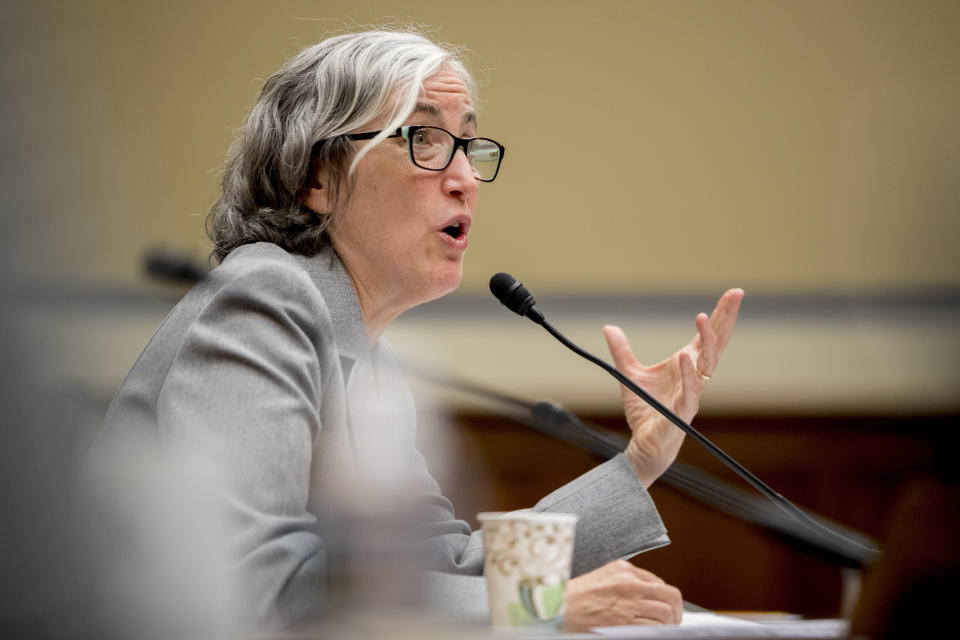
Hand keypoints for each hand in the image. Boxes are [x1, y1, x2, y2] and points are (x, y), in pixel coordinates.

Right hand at [563, 559, 681, 629]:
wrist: (556, 608)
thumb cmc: (574, 596)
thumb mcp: (601, 576)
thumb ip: (624, 580)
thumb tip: (647, 590)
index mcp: (624, 570)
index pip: (660, 583)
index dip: (665, 598)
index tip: (664, 606)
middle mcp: (630, 585)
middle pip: (671, 597)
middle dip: (676, 611)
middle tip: (673, 620)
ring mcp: (629, 605)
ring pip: (666, 615)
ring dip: (668, 624)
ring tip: (661, 629)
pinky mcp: (624, 623)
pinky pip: (653, 629)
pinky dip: (656, 632)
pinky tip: (650, 633)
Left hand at [602, 289, 743, 486]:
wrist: (645, 444)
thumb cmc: (646, 411)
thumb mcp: (629, 374)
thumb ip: (622, 351)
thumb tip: (609, 327)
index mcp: (687, 365)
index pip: (708, 336)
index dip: (721, 314)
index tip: (733, 293)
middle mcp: (695, 376)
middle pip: (717, 343)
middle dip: (726, 318)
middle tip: (736, 294)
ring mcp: (692, 393)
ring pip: (707, 365)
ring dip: (708, 341)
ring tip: (703, 317)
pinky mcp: (682, 412)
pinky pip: (690, 392)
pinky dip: (689, 374)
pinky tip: (685, 356)